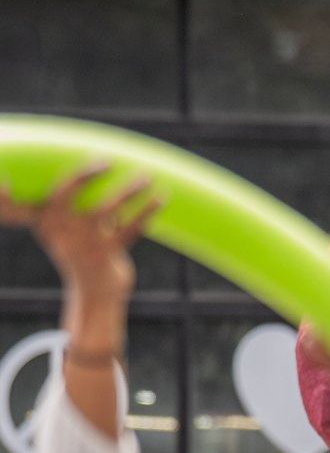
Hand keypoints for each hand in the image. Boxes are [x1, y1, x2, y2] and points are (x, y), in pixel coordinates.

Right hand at [0, 161, 156, 298]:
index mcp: (46, 224)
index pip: (53, 192)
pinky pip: (129, 229)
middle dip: (86, 174)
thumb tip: (103, 171)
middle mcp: (59, 232)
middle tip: (109, 160)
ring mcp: (81, 245)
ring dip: (127, 190)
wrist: (95, 293)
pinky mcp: (105, 256)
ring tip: (146, 176)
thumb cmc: (86, 252)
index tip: (99, 159)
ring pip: (104, 209)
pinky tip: (160, 198)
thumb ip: (79, 208)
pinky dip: (145, 211)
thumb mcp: (72, 231)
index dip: (73, 174)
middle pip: (67, 195)